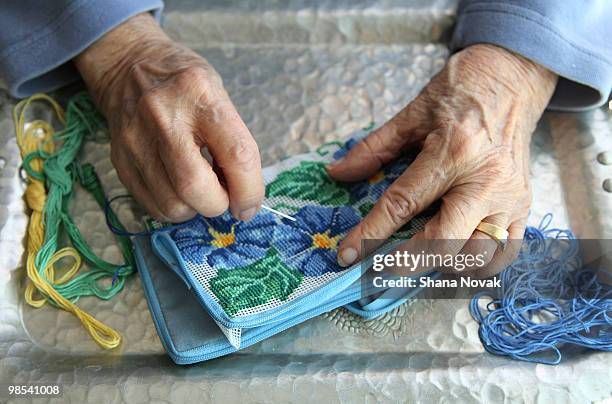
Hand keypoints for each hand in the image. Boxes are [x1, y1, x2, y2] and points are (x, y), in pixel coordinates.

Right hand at [74, 13, 263, 221]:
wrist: (128, 66)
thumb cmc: (184, 84)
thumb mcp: (219, 95)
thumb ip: (234, 142)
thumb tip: (245, 196)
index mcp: (200, 95)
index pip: (236, 154)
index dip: (249, 190)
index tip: (250, 204)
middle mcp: (164, 117)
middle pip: (194, 187)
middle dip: (218, 205)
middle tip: (225, 198)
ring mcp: (136, 141)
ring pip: (172, 205)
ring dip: (195, 209)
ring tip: (201, 189)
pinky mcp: (120, 161)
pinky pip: (152, 205)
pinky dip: (174, 208)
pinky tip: (179, 190)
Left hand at [328, 44, 556, 275]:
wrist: (509, 79)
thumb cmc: (458, 93)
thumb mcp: (410, 116)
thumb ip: (372, 149)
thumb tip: (337, 173)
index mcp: (452, 152)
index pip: (403, 204)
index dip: (370, 234)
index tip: (347, 255)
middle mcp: (486, 180)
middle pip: (445, 241)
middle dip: (408, 261)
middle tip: (382, 266)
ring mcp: (510, 196)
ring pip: (478, 255)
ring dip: (444, 264)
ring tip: (419, 258)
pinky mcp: (525, 205)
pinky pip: (507, 252)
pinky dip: (479, 265)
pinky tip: (455, 259)